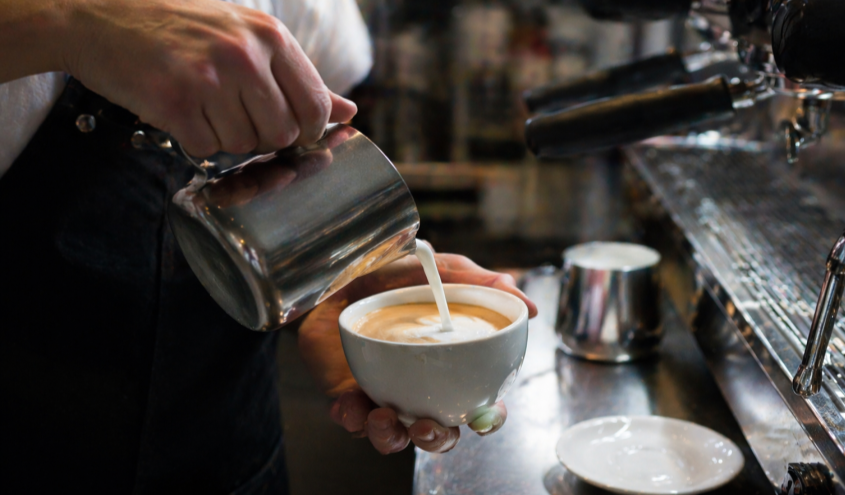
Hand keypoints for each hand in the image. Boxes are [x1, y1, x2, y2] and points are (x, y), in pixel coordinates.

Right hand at [62, 0, 357, 155]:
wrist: (99, 14)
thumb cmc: (179, 26)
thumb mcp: (246, 35)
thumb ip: (299, 77)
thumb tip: (348, 112)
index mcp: (269, 36)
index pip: (315, 106)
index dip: (306, 130)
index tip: (288, 131)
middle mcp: (244, 54)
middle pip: (281, 134)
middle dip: (262, 137)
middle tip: (234, 115)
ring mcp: (208, 77)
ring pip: (243, 145)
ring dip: (224, 137)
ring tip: (202, 105)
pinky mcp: (173, 100)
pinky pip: (205, 148)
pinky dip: (194, 139)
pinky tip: (180, 110)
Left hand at [298, 248, 537, 453]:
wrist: (337, 272)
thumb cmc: (393, 275)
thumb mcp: (440, 271)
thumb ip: (482, 284)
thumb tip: (531, 306)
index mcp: (450, 367)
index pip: (480, 406)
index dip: (488, 419)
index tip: (483, 417)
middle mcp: (420, 388)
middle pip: (440, 433)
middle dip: (437, 440)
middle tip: (425, 425)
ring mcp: (384, 395)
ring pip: (395, 438)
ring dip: (392, 438)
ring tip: (383, 416)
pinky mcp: (348, 397)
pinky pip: (352, 422)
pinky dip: (353, 419)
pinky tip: (351, 404)